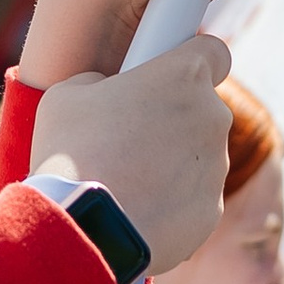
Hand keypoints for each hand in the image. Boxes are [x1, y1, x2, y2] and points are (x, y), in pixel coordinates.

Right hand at [30, 41, 234, 273]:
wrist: (83, 230)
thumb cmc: (72, 154)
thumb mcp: (67, 95)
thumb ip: (100, 81)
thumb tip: (107, 90)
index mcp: (184, 76)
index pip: (213, 53)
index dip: (190, 61)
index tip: (168, 75)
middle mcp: (212, 117)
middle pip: (202, 108)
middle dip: (171, 117)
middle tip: (126, 135)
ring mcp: (216, 167)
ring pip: (198, 155)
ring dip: (169, 161)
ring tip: (123, 178)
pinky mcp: (212, 210)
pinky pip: (192, 196)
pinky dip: (171, 200)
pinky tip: (133, 208)